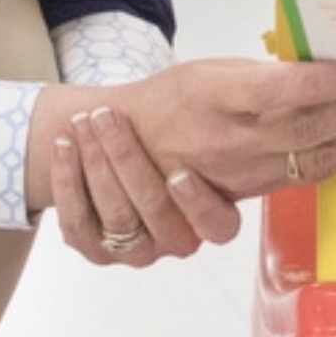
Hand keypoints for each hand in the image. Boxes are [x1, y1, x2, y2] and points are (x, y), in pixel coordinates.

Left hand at [50, 105, 239, 266]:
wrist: (123, 137)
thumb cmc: (171, 122)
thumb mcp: (209, 108)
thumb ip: (238, 103)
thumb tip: (271, 87)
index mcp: (212, 214)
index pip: (218, 226)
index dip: (198, 204)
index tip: (178, 173)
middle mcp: (177, 239)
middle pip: (154, 211)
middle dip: (126, 159)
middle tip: (106, 118)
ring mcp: (136, 249)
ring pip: (117, 218)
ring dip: (95, 165)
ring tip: (83, 123)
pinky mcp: (96, 249)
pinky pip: (79, 225)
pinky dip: (67, 182)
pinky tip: (64, 146)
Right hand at [111, 58, 335, 199]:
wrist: (133, 153)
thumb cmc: (175, 98)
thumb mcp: (210, 70)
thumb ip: (265, 72)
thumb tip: (326, 64)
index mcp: (213, 95)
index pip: (272, 90)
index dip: (318, 84)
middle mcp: (231, 139)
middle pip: (308, 127)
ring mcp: (247, 172)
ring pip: (319, 157)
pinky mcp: (259, 191)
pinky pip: (314, 175)